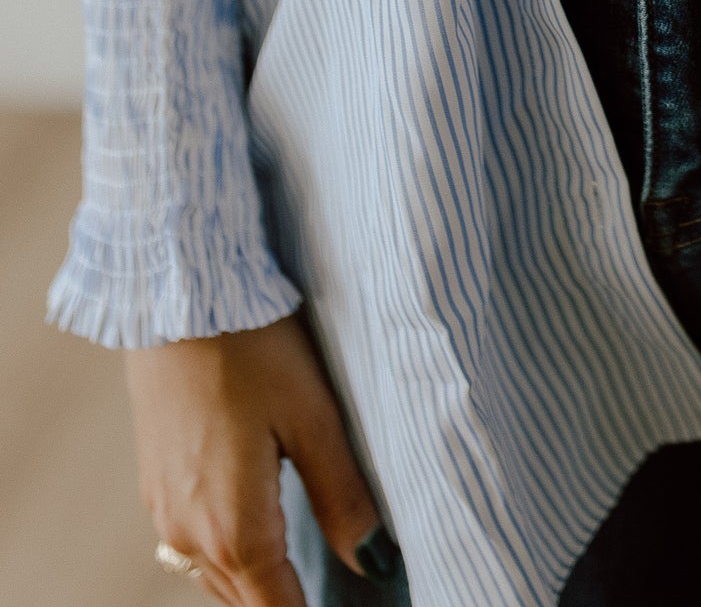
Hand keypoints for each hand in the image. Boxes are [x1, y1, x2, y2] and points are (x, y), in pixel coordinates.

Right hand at [125, 312, 395, 604]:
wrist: (177, 297)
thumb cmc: (252, 347)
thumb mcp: (313, 417)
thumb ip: (344, 496)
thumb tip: (374, 560)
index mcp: (234, 529)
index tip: (351, 603)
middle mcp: (189, 534)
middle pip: (244, 602)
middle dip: (285, 604)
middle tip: (333, 591)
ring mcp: (164, 512)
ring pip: (215, 580)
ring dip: (254, 586)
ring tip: (299, 579)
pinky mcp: (154, 484)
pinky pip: (192, 548)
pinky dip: (227, 559)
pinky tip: (254, 536)